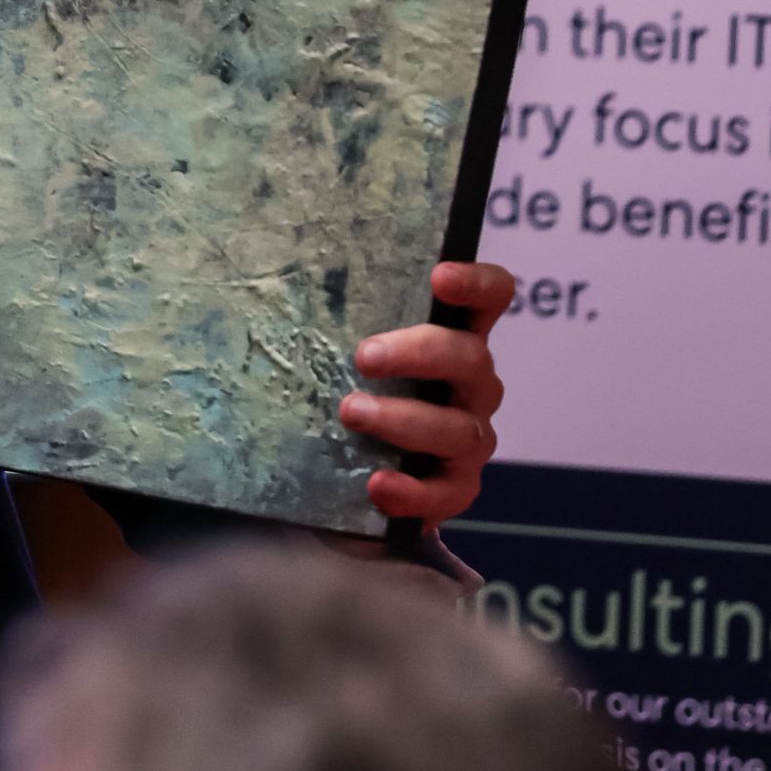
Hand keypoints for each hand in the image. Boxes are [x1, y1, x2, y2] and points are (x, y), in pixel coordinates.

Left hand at [337, 259, 512, 528]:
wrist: (360, 466)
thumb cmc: (363, 385)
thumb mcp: (353, 345)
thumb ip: (341, 313)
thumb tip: (279, 280)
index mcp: (456, 337)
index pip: (491, 297)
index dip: (476, 283)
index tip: (439, 277)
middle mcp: (474, 385)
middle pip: (471, 358)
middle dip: (418, 353)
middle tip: (364, 357)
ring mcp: (470, 437)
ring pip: (458, 428)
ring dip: (404, 420)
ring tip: (352, 412)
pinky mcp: (457, 486)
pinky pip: (446, 493)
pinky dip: (413, 491)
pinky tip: (378, 485)